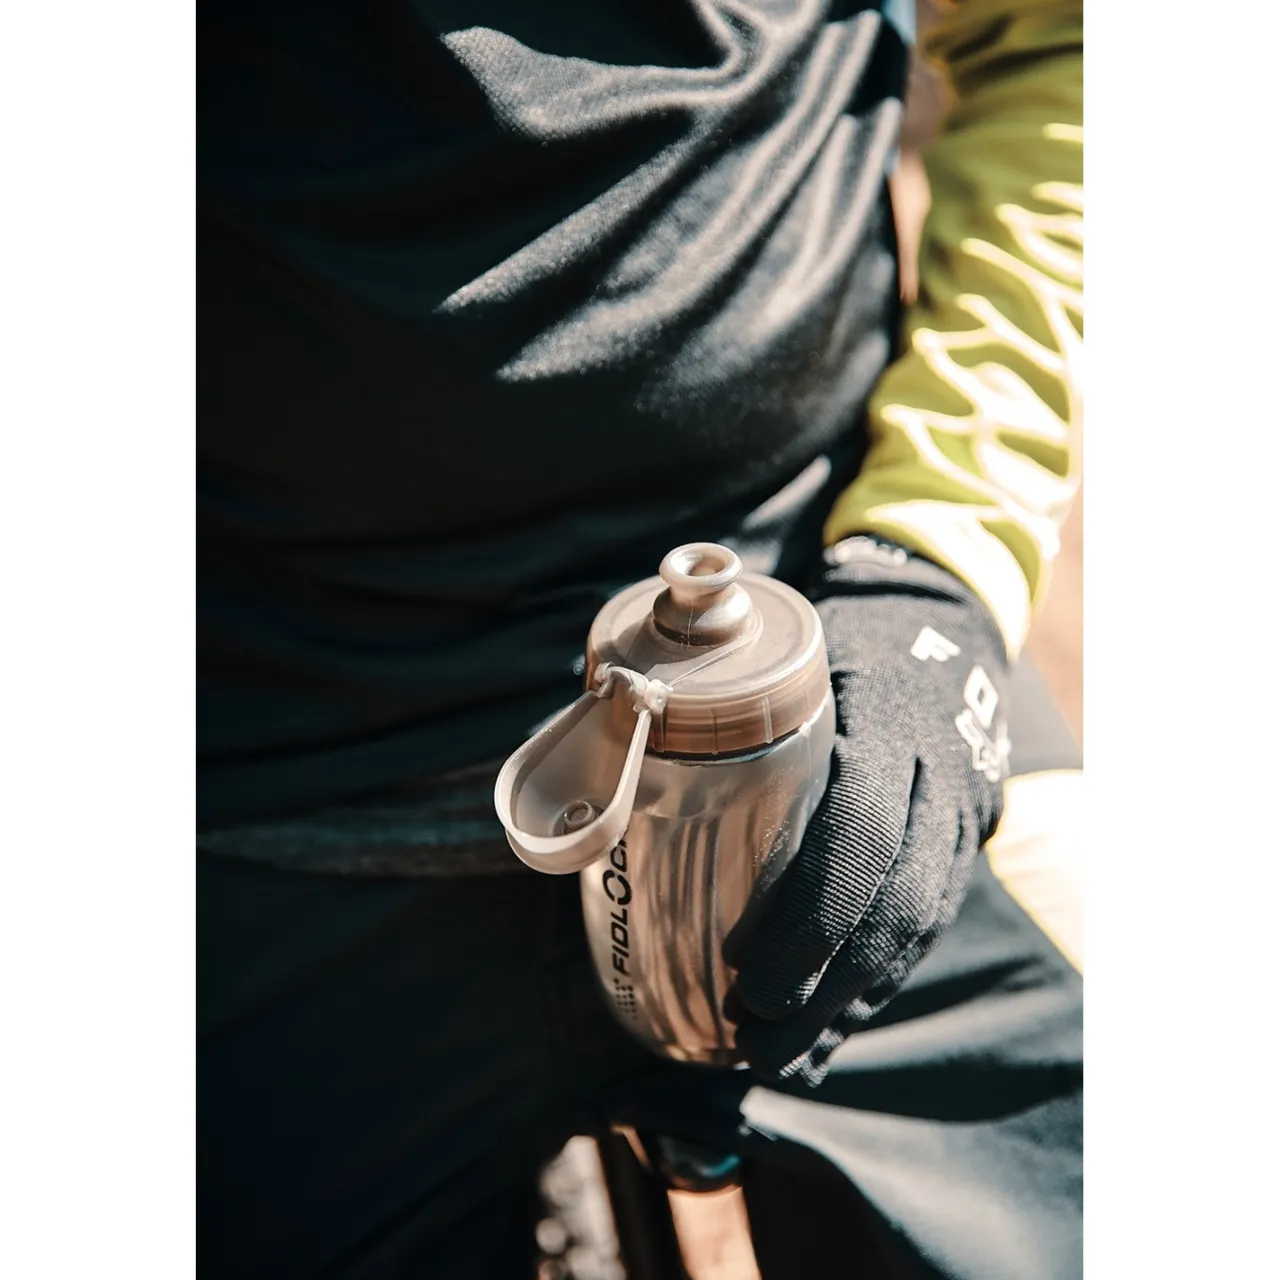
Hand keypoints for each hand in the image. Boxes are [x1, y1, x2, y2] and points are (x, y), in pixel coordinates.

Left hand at [725, 536, 1010, 1085]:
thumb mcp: (789, 653)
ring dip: (846, 1008)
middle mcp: (936, 781)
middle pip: (896, 905)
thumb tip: (592, 757)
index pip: (864, 829)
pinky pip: (925, 933)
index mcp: (886, 723)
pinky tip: (825, 1035)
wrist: (942, 632)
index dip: (810, 912)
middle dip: (823, 986)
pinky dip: (872, 990)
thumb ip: (712, 705)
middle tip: (749, 1034)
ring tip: (776, 1058)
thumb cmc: (832, 645)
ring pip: (916, 932)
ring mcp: (960, 821)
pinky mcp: (961, 851)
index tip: (744, 971)